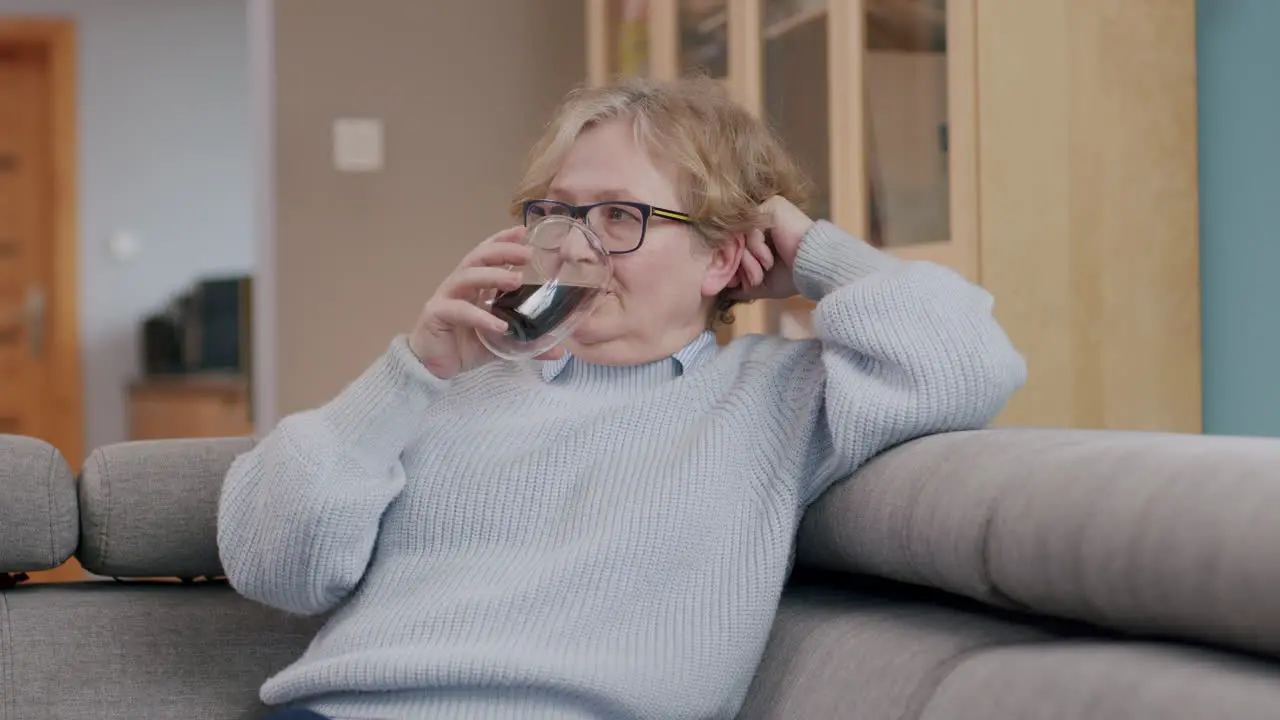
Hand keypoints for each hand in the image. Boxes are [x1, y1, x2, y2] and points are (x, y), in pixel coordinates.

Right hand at [408, 227, 563, 378]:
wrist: (434, 369)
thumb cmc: (465, 348)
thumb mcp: (502, 343)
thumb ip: (526, 342)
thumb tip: (558, 350)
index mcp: (475, 285)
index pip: (487, 254)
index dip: (503, 240)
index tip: (524, 232)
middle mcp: (459, 286)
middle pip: (478, 258)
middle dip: (502, 252)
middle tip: (527, 254)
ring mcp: (445, 298)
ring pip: (467, 277)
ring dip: (492, 276)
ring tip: (517, 281)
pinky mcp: (435, 315)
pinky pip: (459, 311)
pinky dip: (480, 316)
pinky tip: (499, 325)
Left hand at [728, 195, 814, 300]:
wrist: (817, 270)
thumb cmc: (794, 277)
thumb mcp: (763, 283)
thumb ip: (744, 281)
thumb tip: (725, 288)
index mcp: (761, 234)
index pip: (733, 246)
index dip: (733, 265)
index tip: (738, 282)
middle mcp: (762, 218)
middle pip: (734, 241)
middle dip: (740, 265)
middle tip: (755, 280)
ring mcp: (767, 210)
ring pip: (740, 236)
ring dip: (748, 260)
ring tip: (764, 271)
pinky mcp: (772, 206)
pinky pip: (749, 229)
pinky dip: (756, 249)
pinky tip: (770, 259)